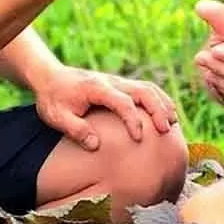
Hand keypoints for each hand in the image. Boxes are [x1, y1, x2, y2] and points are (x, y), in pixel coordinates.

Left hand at [31, 64, 178, 150]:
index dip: (133, 120)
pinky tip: (167, 114)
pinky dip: (159, 100)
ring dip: (162, 104)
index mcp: (97, 88)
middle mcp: (112, 82)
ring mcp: (118, 82)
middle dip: (157, 109)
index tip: (138, 138)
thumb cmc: (53, 99)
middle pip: (143, 91)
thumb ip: (76, 130)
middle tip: (166, 130)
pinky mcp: (121, 85)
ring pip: (148, 88)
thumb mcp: (56, 117)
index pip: (123, 102)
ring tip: (172, 123)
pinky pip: (146, 89)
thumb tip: (96, 145)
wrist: (50, 77)